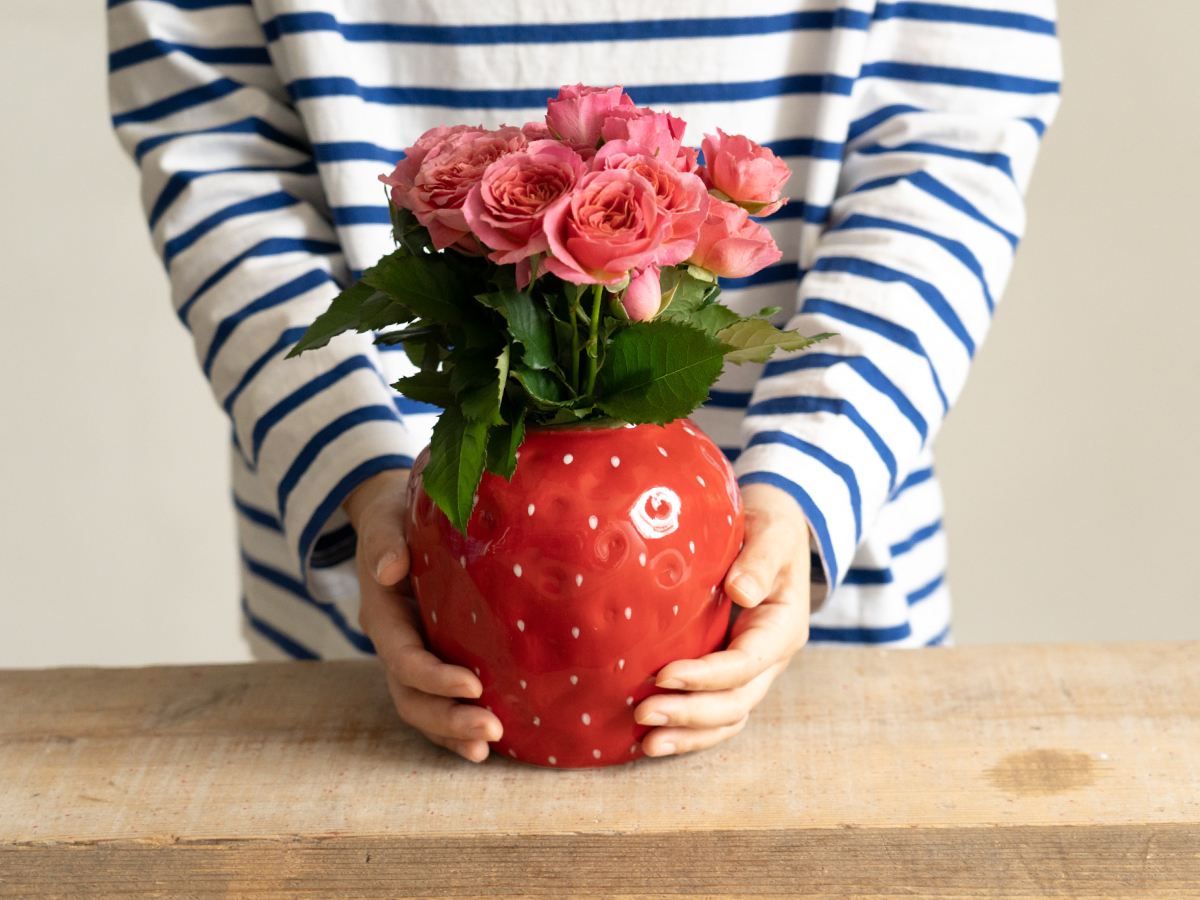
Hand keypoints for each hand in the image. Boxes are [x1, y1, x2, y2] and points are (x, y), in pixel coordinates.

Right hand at [345, 469, 502, 762]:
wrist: (394, 520)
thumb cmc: (395, 515)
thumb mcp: (384, 520)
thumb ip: (384, 542)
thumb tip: (389, 568)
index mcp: (382, 615)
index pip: (404, 658)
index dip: (434, 678)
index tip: (473, 684)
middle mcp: (395, 643)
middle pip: (411, 696)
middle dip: (446, 719)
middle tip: (490, 730)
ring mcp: (413, 654)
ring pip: (423, 707)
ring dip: (452, 731)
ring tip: (488, 746)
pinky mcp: (434, 657)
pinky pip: (440, 700)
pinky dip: (458, 724)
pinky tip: (490, 743)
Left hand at [634, 482, 811, 756]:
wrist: (773, 531)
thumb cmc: (770, 528)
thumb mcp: (772, 534)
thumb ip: (759, 560)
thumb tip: (741, 592)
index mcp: (783, 627)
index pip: (746, 664)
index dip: (706, 676)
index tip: (664, 675)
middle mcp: (770, 657)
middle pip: (736, 702)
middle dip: (690, 714)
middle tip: (643, 712)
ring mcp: (752, 670)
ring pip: (727, 718)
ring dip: (688, 734)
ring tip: (646, 743)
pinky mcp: (730, 672)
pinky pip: (714, 712)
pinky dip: (688, 730)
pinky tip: (650, 739)